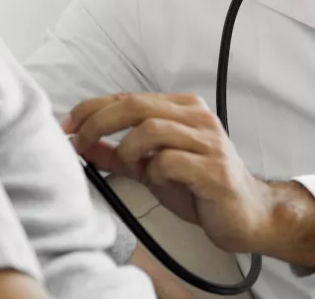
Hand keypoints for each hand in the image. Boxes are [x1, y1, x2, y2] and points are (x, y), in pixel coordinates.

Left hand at [63, 92, 273, 253]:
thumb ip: (116, 153)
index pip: (125, 97)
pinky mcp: (215, 169)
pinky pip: (170, 160)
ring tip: (130, 166)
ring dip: (128, 149)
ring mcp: (208, 140)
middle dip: (97, 122)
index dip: (90, 109)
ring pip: (150, 128)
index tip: (66, 125)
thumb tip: (81, 144)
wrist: (248, 217)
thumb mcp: (148, 168)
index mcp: (179, 107)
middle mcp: (195, 116)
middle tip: (78, 141)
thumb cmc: (198, 188)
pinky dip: (154, 171)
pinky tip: (158, 180)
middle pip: (134, 105)